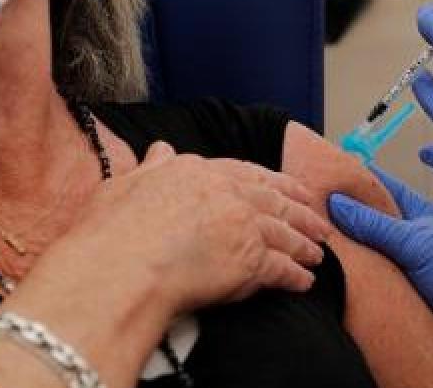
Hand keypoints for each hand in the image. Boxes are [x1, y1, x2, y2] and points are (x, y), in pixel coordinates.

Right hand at [0, 145, 330, 387]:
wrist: (120, 266)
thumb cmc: (113, 230)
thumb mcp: (126, 184)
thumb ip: (152, 166)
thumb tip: (160, 149)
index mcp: (198, 171)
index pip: (246, 173)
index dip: (272, 183)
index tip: (288, 189)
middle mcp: (227, 193)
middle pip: (275, 201)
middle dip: (301, 212)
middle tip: (319, 222)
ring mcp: (243, 225)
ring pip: (284, 233)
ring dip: (303, 245)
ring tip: (317, 256)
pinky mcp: (251, 261)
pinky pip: (282, 269)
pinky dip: (295, 276)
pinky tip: (304, 283)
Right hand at [328, 167, 432, 378]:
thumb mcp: (417, 244)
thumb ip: (377, 225)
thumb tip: (340, 202)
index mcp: (416, 215)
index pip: (380, 187)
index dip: (354, 178)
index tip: (324, 172)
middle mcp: (408, 237)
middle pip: (368, 220)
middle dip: (342, 214)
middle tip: (309, 209)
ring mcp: (404, 264)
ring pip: (367, 250)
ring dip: (347, 248)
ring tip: (315, 240)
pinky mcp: (401, 292)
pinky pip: (372, 279)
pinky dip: (355, 276)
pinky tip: (334, 275)